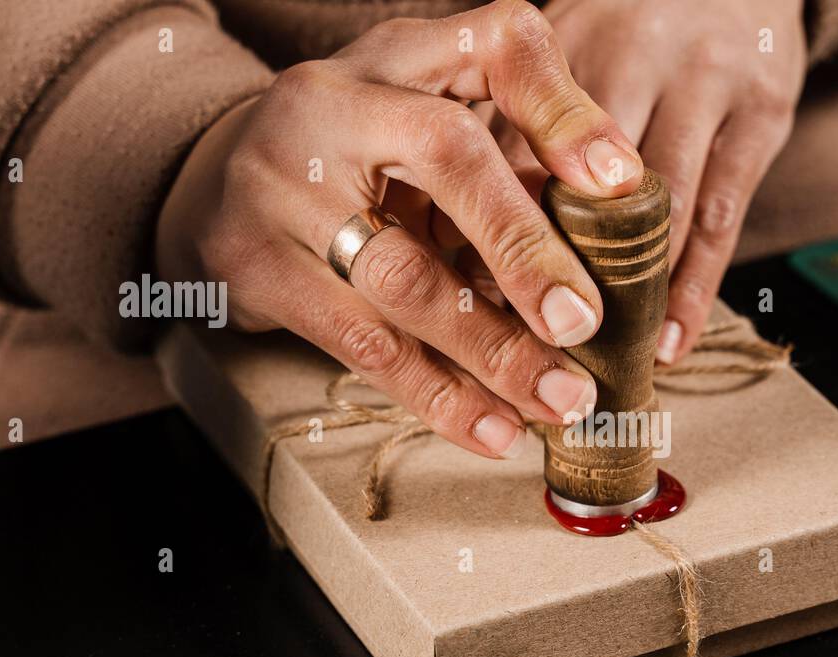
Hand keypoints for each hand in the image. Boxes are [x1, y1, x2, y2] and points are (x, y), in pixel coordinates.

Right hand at [156, 0, 643, 459]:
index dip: (564, 111)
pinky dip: (438, 395)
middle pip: (449, 157)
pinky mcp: (256, 267)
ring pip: (405, 276)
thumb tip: (616, 205)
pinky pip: (364, 345)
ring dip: (494, 350)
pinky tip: (494, 428)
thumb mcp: (431, 117)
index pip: (497, 46)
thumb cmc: (361, 154)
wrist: (216, 182)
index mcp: (399, 55)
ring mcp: (282, 184)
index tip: (621, 184)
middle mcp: (335, 102)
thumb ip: (517, 142)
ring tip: (561, 399)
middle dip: (528, 249)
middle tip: (586, 323)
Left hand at [490, 0, 804, 362]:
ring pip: (659, 211)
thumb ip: (520, 128)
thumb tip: (461, 236)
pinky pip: (721, 219)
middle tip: (530, 354)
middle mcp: (636, 53)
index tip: (471, 310)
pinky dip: (692, 289)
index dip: (493, 235)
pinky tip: (669, 342)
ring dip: (630, 296)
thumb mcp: (569, 54)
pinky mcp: (761, 115)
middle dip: (557, 276)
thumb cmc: (635, 25)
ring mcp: (705, 83)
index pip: (519, 152)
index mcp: (567, 43)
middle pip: (586, 187)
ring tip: (601, 366)